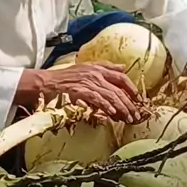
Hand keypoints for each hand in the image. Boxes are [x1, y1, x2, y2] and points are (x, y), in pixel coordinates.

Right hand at [16, 63, 144, 122]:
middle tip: (136, 115)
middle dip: (129, 103)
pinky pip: (97, 98)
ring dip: (121, 108)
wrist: (47, 82)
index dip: (132, 88)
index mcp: (98, 68)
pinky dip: (106, 106)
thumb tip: (123, 67)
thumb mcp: (87, 68)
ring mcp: (88, 81)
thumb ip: (106, 67)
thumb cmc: (66, 77)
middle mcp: (95, 73)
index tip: (139, 100)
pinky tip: (112, 114)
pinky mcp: (80, 90)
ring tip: (128, 118)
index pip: (121, 77)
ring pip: (111, 95)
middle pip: (119, 89)